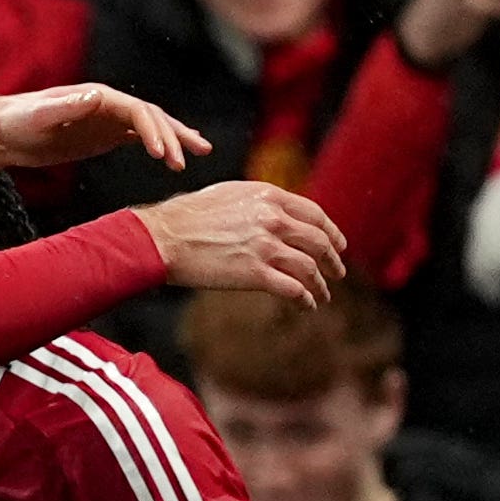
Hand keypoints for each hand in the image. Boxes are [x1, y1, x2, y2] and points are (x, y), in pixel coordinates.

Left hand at [0, 84, 209, 170]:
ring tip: (201, 152)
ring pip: (151, 127)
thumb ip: (66, 106)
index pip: (137, 111)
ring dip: (175, 138)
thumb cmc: (17, 121)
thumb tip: (97, 96)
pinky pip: (138, 138)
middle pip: (151, 118)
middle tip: (185, 161)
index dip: (153, 130)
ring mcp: (108, 120)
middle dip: (172, 137)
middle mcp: (108, 105)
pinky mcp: (104, 135)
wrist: (4, 131)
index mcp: (98, 97)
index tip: (161, 154)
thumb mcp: (38, 116)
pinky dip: (159, 146)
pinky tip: (174, 158)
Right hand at [136, 181, 346, 304]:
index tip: (338, 245)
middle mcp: (272, 219)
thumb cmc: (185, 216)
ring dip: (320, 284)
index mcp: (268, 196)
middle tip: (337, 272)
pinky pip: (293, 289)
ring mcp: (266, 247)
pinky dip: (304, 298)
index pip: (315, 214)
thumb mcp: (227, 195)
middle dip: (332, 260)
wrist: (161, 237)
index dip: (332, 232)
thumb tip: (277, 214)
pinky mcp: (256, 274)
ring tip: (322, 295)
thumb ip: (258, 203)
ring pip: (310, 268)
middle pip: (318, 242)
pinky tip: (306, 305)